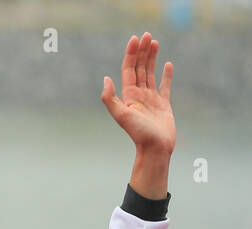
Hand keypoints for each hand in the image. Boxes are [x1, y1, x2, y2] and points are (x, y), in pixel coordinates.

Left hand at [101, 32, 174, 155]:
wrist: (155, 149)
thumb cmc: (138, 134)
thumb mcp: (121, 115)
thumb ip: (110, 98)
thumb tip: (105, 79)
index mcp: (128, 96)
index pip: (129, 70)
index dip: (131, 54)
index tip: (136, 39)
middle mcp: (138, 96)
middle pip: (140, 68)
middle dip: (142, 52)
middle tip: (147, 35)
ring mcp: (151, 99)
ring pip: (151, 74)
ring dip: (152, 58)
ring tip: (155, 43)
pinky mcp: (163, 104)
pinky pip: (165, 86)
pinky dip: (166, 75)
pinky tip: (167, 64)